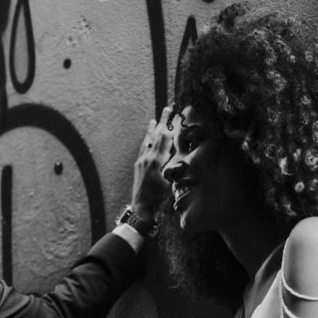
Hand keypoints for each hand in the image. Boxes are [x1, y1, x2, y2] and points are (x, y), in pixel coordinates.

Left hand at [129, 106, 175, 224]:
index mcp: (156, 161)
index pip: (164, 138)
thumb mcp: (169, 183)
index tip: (176, 115)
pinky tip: (148, 137)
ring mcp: (141, 162)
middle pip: (156, 136)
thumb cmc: (158, 200)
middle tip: (167, 108)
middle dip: (163, 121)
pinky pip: (143, 149)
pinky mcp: (138, 166)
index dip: (171, 126)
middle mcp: (147, 158)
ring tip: (155, 119)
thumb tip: (179, 154)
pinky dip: (147, 141)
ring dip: (153, 129)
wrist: (141, 209)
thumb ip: (173, 167)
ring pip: (148, 141)